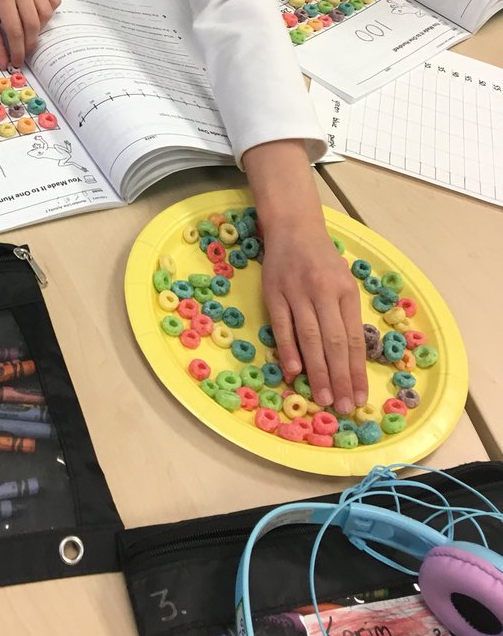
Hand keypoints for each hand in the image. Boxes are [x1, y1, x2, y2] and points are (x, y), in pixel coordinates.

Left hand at [0, 0, 60, 67]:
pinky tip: (36, 15)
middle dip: (30, 44)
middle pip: (32, 24)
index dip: (17, 51)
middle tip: (25, 52)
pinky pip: (54, 0)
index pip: (15, 31)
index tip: (17, 62)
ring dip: (39, 28)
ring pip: (46, 14)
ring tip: (28, 31)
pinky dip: (48, 12)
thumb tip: (5, 63)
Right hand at [260, 228, 367, 415]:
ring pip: (309, 338)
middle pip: (334, 342)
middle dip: (340, 378)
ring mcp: (297, 292)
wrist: (294, 227)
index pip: (354, 339)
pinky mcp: (274, 292)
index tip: (361, 398)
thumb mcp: (344, 282)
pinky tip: (294, 372)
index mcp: (346, 292)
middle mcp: (324, 292)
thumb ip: (346, 315)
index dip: (357, 371)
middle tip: (343, 408)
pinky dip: (288, 350)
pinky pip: (282, 326)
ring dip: (317, 371)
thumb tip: (350, 359)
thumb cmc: (323, 260)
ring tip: (323, 398)